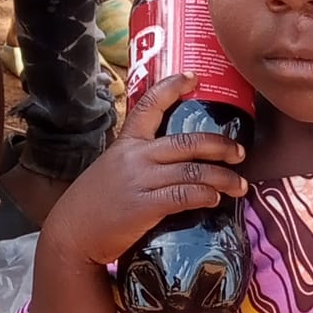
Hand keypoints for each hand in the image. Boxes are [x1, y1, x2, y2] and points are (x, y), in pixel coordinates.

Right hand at [40, 75, 246, 269]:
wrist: (72, 235)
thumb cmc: (94, 204)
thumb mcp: (111, 169)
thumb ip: (139, 160)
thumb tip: (173, 160)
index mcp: (126, 142)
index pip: (149, 105)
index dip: (172, 88)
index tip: (194, 77)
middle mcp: (135, 156)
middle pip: (187, 141)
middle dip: (220, 145)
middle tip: (240, 152)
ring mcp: (141, 180)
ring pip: (193, 171)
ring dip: (223, 178)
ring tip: (240, 186)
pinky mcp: (145, 206)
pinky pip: (184, 196)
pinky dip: (205, 196)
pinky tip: (215, 200)